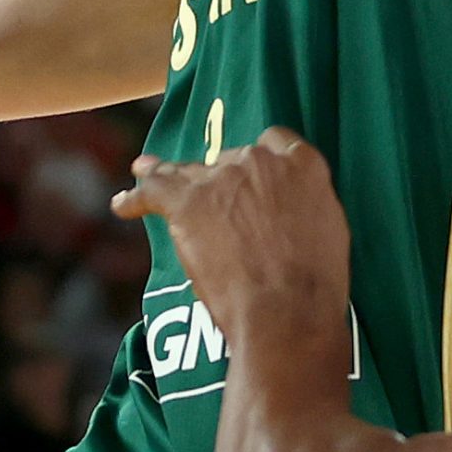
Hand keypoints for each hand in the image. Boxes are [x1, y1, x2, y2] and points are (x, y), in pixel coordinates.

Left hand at [110, 128, 349, 331]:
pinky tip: (122, 204)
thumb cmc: (316, 282)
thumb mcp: (329, 228)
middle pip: (230, 158)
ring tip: (146, 171)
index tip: (252, 175)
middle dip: (222, 180)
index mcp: (300, 164)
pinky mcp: (187, 202)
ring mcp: (221, 178)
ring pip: (188, 169)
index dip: (261, 159)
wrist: (286, 310)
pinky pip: (153, 190)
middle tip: (218, 210)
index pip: (274, 142)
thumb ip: (306, 202)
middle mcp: (259, 160)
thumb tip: (290, 204)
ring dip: (169, 175)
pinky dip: (134, 199)